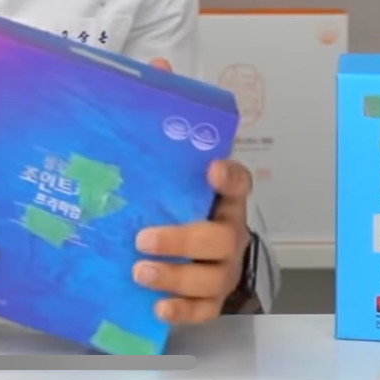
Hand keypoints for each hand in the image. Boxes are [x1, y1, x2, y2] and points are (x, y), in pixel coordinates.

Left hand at [135, 57, 255, 325]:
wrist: (196, 245)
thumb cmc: (180, 194)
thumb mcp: (173, 156)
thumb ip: (168, 113)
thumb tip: (157, 66)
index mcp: (223, 194)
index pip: (239, 181)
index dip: (230, 176)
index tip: (212, 167)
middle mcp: (228, 230)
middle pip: (220, 239)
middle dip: (183, 240)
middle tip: (144, 237)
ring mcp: (221, 267)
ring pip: (211, 278)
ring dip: (176, 278)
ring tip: (139, 272)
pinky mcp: (210, 297)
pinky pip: (204, 310)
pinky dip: (183, 312)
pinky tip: (156, 309)